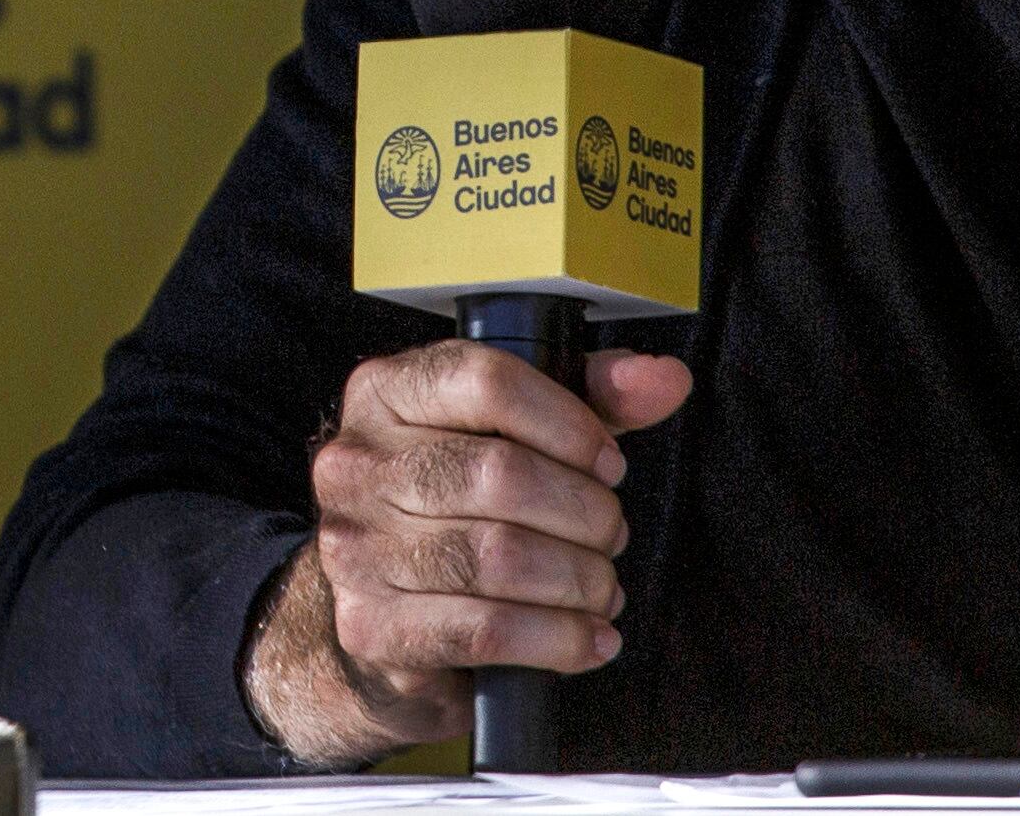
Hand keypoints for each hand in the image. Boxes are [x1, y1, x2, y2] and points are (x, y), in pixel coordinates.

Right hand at [243, 336, 692, 765]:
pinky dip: (557, 639)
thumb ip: (590, 399)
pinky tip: (588, 640)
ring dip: (578, 578)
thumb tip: (664, 379)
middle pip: (499, 473)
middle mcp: (355, 463)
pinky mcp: (372, 626)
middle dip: (585, 512)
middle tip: (612, 536)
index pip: (485, 381)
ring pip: (497, 555)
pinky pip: (485, 629)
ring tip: (602, 589)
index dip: (569, 424)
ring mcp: (354, 547)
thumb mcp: (518, 437)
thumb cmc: (458, 513)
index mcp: (384, 393)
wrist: (381, 621)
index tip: (610, 463)